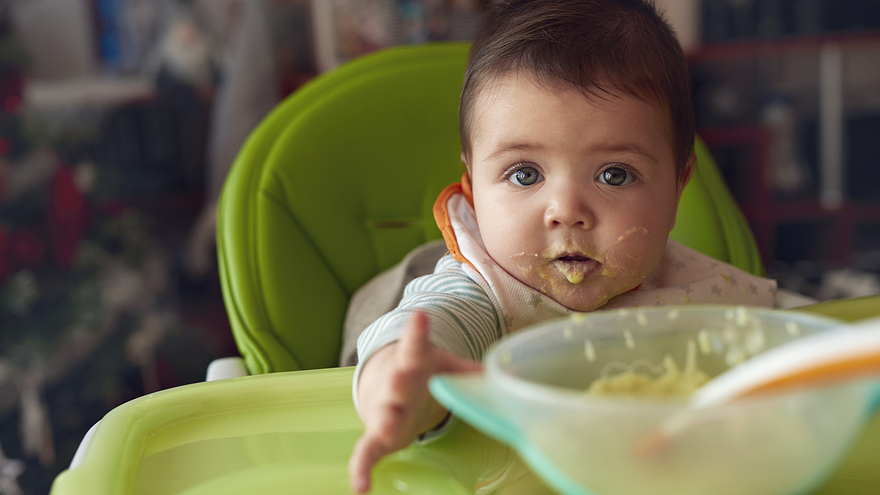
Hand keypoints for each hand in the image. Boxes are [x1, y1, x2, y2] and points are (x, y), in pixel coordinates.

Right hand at [348, 311, 482, 492]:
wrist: (382, 386)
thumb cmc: (421, 375)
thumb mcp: (447, 367)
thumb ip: (476, 371)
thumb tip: (517, 372)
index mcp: (414, 363)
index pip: (416, 345)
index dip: (417, 331)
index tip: (419, 316)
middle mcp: (396, 385)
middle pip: (397, 382)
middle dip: (398, 381)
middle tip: (399, 378)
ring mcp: (384, 410)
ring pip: (382, 415)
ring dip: (383, 422)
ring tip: (384, 429)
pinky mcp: (375, 435)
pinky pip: (366, 452)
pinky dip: (362, 469)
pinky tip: (360, 487)